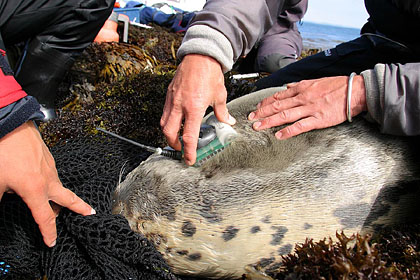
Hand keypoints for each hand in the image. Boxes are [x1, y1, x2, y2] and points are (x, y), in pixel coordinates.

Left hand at [0, 121, 94, 246]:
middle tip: (89, 214)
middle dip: (80, 208)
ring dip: (56, 197)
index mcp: (36, 190)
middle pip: (68, 199)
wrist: (12, 126)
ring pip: (57, 187)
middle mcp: (48, 180)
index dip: (49, 232)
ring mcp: (50, 168)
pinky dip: (49, 183)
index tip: (51, 242)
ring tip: (50, 202)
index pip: (45, 218)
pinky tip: (38, 180)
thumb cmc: (4, 152)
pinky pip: (51, 175)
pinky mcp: (48, 158)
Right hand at [160, 54, 235, 164]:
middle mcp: (180, 105)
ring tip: (178, 137)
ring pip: (163, 123)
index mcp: (194, 108)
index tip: (189, 159)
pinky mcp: (169, 94)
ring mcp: (172, 99)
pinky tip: (177, 121)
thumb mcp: (220, 95)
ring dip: (169, 133)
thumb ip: (222, 112)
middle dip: (174, 145)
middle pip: (169, 133)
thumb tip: (228, 121)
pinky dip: (168, 120)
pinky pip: (165, 112)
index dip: (188, 151)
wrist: (200, 55)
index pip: (189, 136)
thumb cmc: (210, 73)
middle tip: (182, 149)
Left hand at [248, 75, 366, 138]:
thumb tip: (287, 87)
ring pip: (285, 115)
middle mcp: (302, 98)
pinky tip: (278, 135)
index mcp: (302, 88)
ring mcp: (309, 109)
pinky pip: (300, 126)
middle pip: (277, 106)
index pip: (278, 96)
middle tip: (250, 118)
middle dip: (262, 112)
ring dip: (269, 121)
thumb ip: (300, 85)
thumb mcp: (316, 81)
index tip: (256, 108)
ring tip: (257, 127)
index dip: (265, 103)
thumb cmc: (337, 86)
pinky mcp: (318, 119)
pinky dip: (288, 131)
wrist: (355, 91)